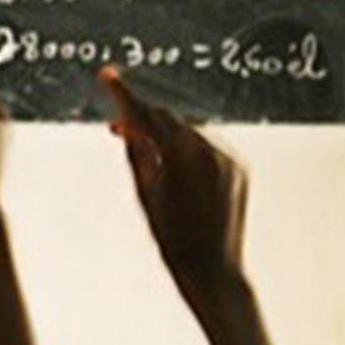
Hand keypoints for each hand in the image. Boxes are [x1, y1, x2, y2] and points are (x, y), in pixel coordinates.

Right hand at [102, 68, 249, 314]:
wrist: (212, 269)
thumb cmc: (172, 239)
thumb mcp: (144, 194)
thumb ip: (136, 154)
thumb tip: (127, 126)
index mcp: (180, 157)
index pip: (147, 115)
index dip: (124, 94)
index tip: (107, 75)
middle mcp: (208, 152)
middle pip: (168, 120)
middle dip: (142, 120)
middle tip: (115, 127)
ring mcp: (227, 160)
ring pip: (186, 134)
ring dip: (163, 137)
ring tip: (143, 151)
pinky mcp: (237, 170)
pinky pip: (205, 149)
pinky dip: (184, 150)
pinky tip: (169, 165)